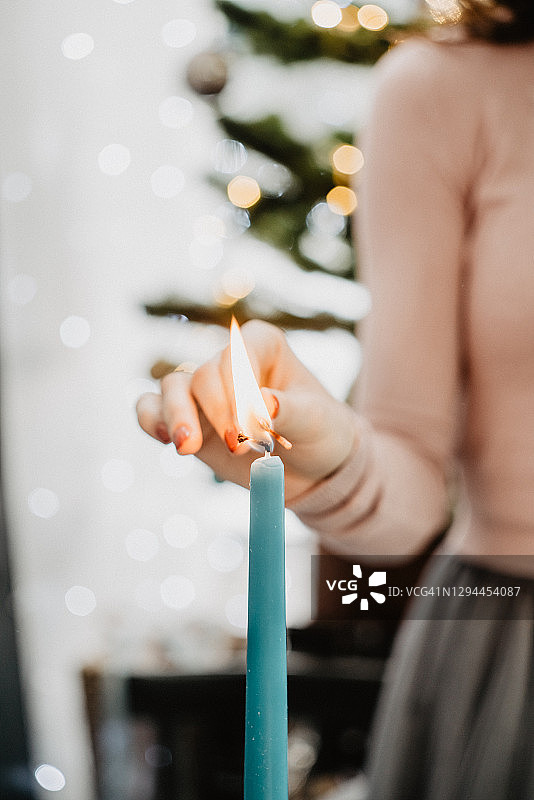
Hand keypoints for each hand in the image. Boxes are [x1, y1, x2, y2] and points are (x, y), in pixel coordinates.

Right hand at [136, 321, 358, 502]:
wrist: (311, 467)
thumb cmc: (319, 431)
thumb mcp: (316, 420)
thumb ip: (289, 410)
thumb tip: (263, 403)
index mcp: (261, 344)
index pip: (236, 355)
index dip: (238, 391)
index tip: (255, 429)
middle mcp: (227, 361)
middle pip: (203, 375)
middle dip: (216, 414)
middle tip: (240, 448)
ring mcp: (203, 390)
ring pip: (172, 387)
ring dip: (177, 417)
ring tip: (189, 449)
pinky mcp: (186, 417)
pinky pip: (152, 408)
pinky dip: (151, 420)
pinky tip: (164, 440)